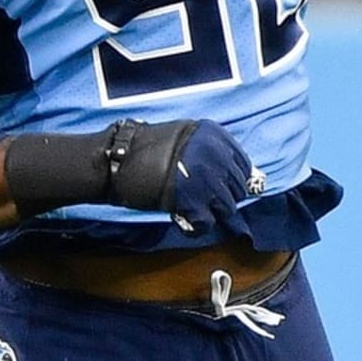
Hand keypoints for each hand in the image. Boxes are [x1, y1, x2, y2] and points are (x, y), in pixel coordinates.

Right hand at [107, 119, 258, 235]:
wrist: (118, 158)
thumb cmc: (146, 145)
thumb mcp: (184, 135)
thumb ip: (210, 150)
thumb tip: (235, 172)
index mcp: (214, 136)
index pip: (243, 164)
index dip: (234, 177)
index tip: (224, 185)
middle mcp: (215, 156)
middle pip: (238, 187)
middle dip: (225, 195)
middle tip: (206, 198)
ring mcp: (206, 180)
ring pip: (227, 207)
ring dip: (212, 210)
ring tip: (194, 207)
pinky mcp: (193, 203)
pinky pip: (209, 223)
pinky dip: (198, 226)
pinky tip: (186, 219)